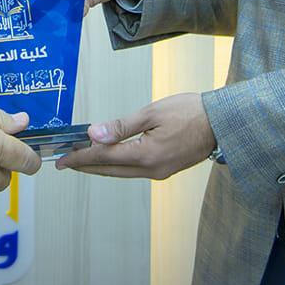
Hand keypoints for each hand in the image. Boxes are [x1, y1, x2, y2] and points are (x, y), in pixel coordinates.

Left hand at [53, 92, 214, 179]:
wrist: (221, 123)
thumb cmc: (191, 112)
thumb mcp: (152, 113)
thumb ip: (121, 126)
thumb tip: (94, 135)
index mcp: (146, 156)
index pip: (104, 157)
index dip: (80, 158)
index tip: (63, 159)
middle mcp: (151, 170)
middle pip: (110, 170)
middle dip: (86, 166)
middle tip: (65, 163)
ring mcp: (159, 172)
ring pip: (121, 172)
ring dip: (101, 166)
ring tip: (82, 160)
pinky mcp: (165, 169)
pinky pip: (134, 170)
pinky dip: (118, 165)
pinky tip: (111, 157)